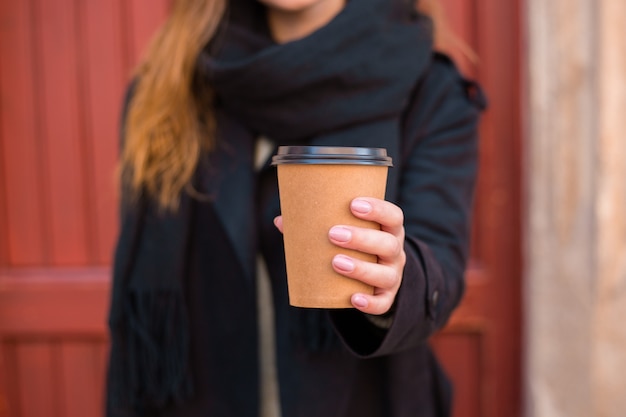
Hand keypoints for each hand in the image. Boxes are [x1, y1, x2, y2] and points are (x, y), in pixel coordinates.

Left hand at [274, 197, 405, 314]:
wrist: (373, 278)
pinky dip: (370, 302)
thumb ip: (317, 225)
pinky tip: (353, 298)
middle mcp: (395, 252)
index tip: (353, 204)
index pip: (393, 216)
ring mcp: (393, 275)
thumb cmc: (354, 246)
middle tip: (333, 234)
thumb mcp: (345, 232)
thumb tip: (281, 220)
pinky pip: (383, 303)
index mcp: (388, 229)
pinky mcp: (387, 297)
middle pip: (388, 244)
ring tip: (336, 262)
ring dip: (362, 268)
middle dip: (362, 238)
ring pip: (386, 274)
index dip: (378, 209)